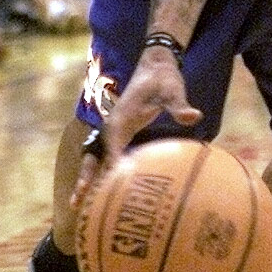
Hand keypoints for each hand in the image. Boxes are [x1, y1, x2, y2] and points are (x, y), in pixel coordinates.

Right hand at [70, 46, 202, 209]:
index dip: (112, 164)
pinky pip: (107, 157)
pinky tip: (104, 194)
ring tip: (78, 206)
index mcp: (122, 118)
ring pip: (96, 158)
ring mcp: (114, 131)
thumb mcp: (173, 89)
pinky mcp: (120, 134)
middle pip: (94, 155)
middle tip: (77, 201)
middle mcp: (112, 126)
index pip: (113, 145)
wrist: (155, 65)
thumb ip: (180, 105)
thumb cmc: (164, 79)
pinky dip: (101, 173)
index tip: (110, 186)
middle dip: (86, 177)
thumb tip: (194, 116)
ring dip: (88, 179)